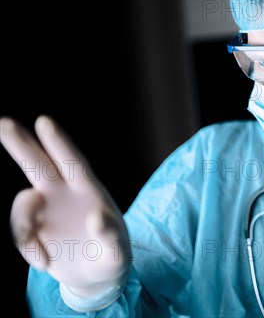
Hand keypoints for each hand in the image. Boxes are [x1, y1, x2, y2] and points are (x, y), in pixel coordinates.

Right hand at [1, 116, 129, 296]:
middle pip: (39, 164)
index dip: (59, 143)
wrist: (94, 277)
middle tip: (3, 122)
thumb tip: (95, 217)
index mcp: (90, 191)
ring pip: (23, 201)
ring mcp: (46, 209)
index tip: (45, 122)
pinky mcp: (33, 228)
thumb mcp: (118, 251)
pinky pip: (20, 231)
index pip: (72, 163)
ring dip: (23, 227)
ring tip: (43, 259)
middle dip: (21, 143)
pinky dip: (28, 249)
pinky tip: (46, 263)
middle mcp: (65, 194)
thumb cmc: (112, 258)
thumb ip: (110, 234)